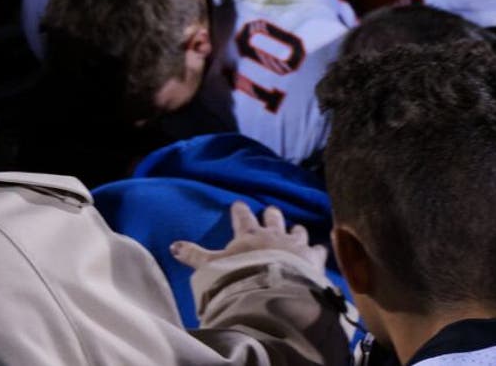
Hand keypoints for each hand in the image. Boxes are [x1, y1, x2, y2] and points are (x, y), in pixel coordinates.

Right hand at [171, 202, 326, 269]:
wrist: (272, 290)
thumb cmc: (240, 277)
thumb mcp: (212, 267)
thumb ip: (195, 256)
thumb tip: (173, 246)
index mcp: (249, 234)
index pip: (242, 216)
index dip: (240, 210)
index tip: (239, 205)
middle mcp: (274, 234)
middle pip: (273, 218)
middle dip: (271, 215)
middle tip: (270, 212)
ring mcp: (295, 244)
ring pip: (297, 230)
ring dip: (296, 230)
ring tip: (296, 230)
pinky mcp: (313, 258)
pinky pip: (318, 248)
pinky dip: (318, 249)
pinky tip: (321, 249)